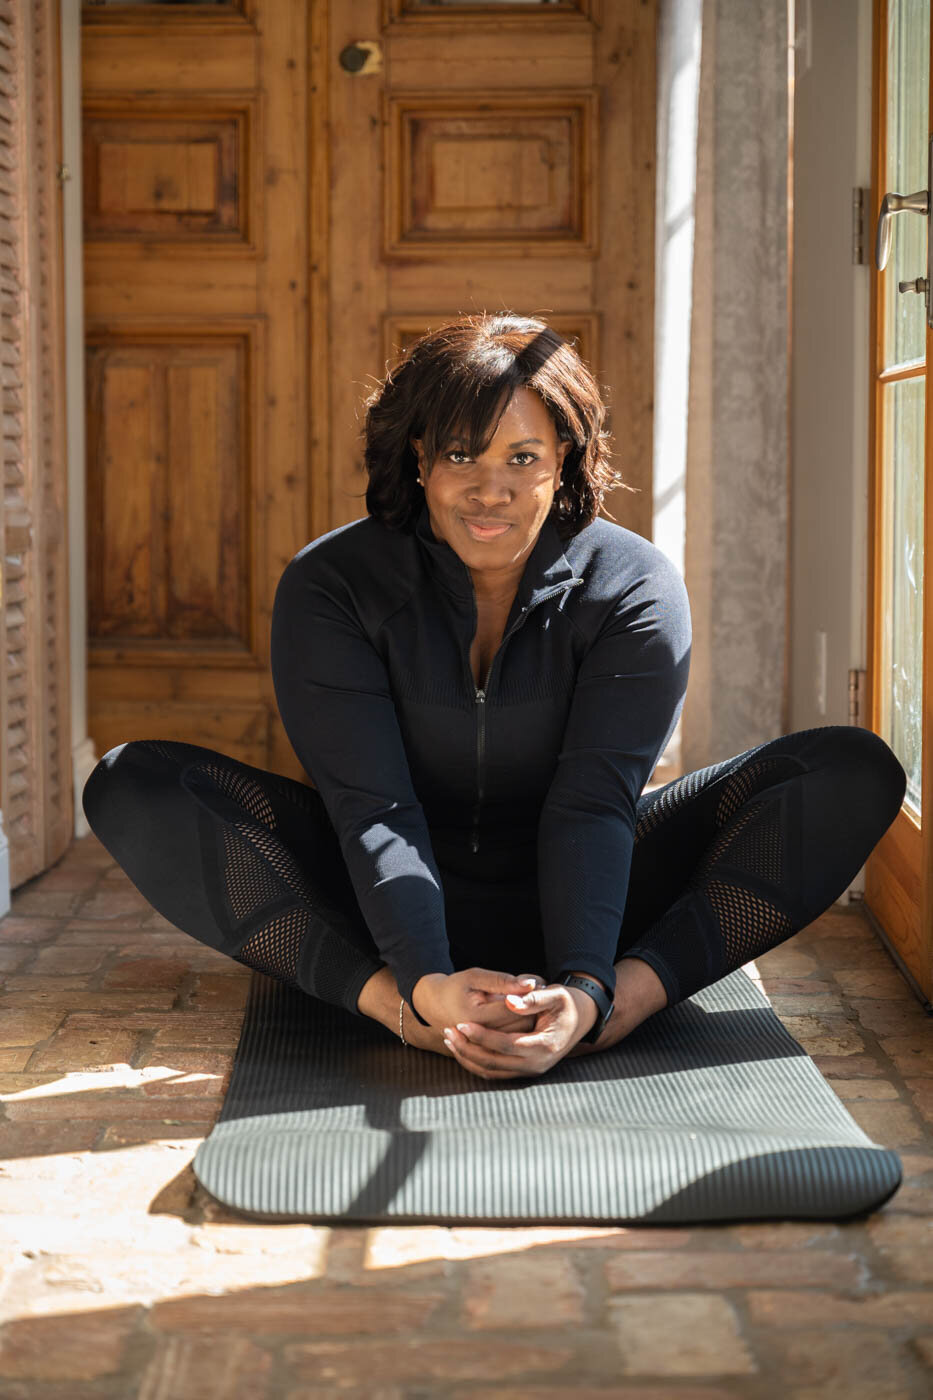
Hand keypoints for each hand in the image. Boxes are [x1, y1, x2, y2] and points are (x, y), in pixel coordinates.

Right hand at [412, 968, 544, 1034]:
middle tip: (537, 995)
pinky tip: (518, 1020)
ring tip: (529, 1006)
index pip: (515, 1010)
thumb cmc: (456, 987)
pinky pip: (510, 1046)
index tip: (537, 985)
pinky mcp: (484, 1053)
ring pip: (518, 1037)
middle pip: (520, 1026)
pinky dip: (518, 1032)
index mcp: (476, 1015)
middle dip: (532, 1010)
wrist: (435, 1008)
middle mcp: (479, 1036)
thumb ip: (502, 981)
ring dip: (528, 1022)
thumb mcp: (475, 977)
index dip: (529, 997)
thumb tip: (530, 983)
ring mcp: (482, 1047)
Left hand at [442, 982, 598, 1080]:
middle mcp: (537, 1064)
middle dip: (467, 1048)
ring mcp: (531, 1070)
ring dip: (468, 1058)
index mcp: (545, 1045)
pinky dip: (476, 1063)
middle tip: (447, 1031)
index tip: (461, 1023)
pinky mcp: (524, 1070)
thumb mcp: (556, 995)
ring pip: (491, 1071)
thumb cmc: (567, 1004)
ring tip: (449, 1040)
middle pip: (494, 1062)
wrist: (580, 1019)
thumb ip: (532, 999)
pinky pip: (495, 1072)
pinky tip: (462, 1049)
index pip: (506, 1044)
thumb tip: (509, 1002)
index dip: (482, 1035)